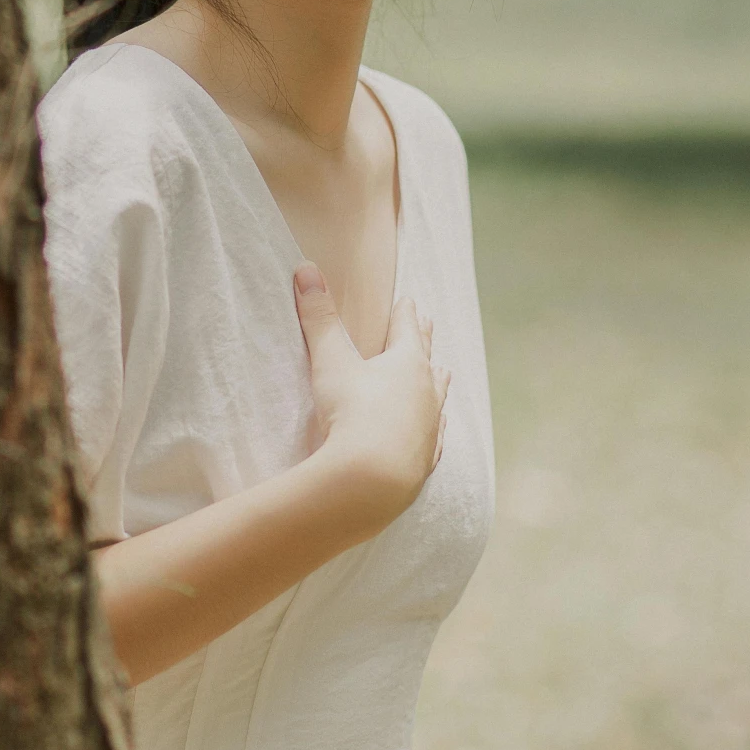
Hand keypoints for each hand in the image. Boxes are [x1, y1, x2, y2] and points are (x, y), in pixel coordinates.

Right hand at [293, 262, 449, 529]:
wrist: (372, 480)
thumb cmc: (353, 414)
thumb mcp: (331, 362)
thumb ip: (319, 318)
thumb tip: (306, 270)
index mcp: (407, 362)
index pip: (408, 328)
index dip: (406, 312)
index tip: (410, 300)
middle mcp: (427, 391)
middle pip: (428, 357)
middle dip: (424, 339)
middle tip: (428, 323)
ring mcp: (430, 426)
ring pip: (439, 396)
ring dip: (437, 382)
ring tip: (443, 372)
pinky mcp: (426, 459)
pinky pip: (435, 436)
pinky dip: (435, 426)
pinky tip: (436, 430)